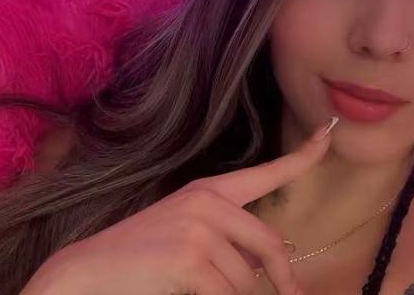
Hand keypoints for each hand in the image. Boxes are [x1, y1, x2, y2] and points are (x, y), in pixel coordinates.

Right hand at [21, 118, 337, 294]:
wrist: (86, 271)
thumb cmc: (139, 255)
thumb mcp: (186, 233)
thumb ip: (228, 238)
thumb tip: (272, 260)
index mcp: (208, 191)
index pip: (265, 172)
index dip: (302, 155)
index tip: (327, 135)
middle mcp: (207, 203)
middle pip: (270, 244)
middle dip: (283, 277)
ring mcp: (198, 229)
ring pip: (247, 280)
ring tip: (206, 291)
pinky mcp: (189, 259)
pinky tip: (192, 294)